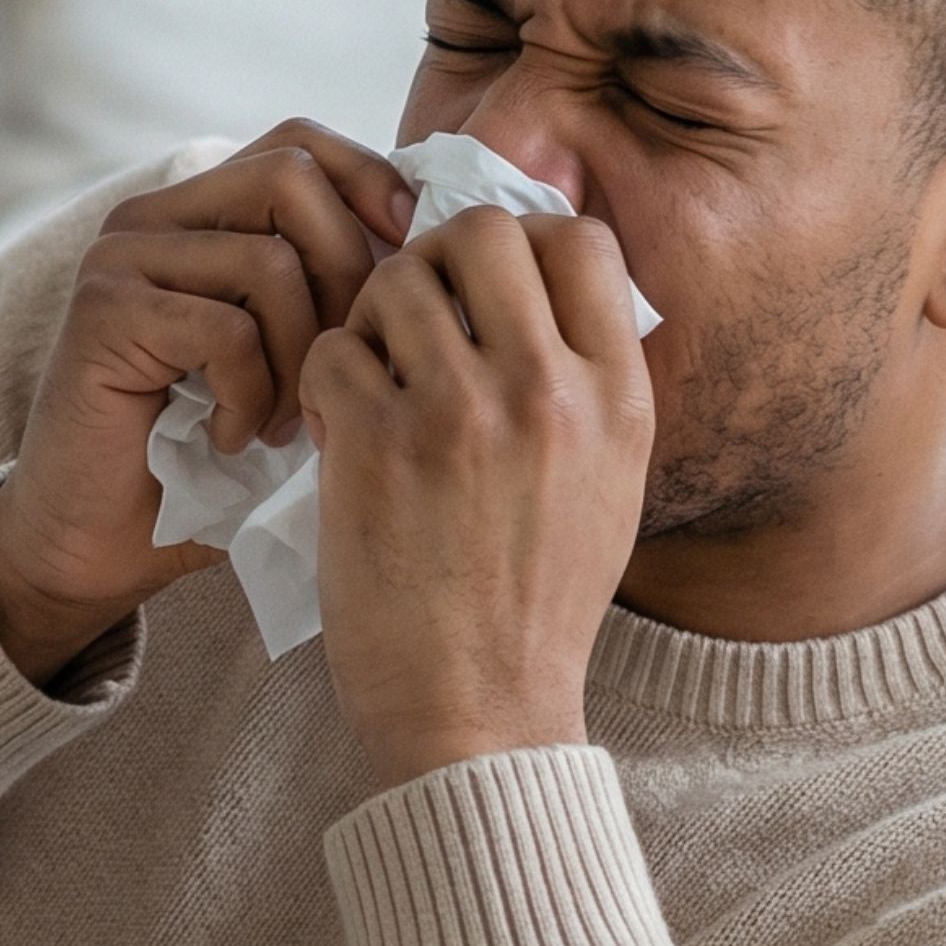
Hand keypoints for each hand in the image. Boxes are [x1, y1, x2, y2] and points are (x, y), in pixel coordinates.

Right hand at [0, 120, 413, 678]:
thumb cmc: (213, 465)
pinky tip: (237, 439)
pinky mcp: (102, 312)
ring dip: (301, 354)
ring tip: (287, 421)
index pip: (304, 144)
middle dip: (348, 273)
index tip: (411, 262)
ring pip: (269, 258)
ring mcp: (122, 257)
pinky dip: (252, 395)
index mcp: (206, 212)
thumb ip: (339, 301)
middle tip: (344, 366)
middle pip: (292, 177)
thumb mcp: (296, 368)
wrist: (98, 545)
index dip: (372, 187)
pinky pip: (224, 327)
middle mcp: (157, 216)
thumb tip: (441, 252)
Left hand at [298, 204, 654, 788]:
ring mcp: (459, 412)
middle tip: (417, 314)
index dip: (528, 238)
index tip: (492, 281)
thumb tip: (546, 286)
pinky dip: (326, 381)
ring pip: (394, 281)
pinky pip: (331, 350)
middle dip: (438, 259)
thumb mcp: (611, 485)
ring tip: (372, 377)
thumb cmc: (539, 606)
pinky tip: (341, 431)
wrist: (480, 712)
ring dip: (370, 318)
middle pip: (482, 232)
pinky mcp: (376, 446)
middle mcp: (548, 390)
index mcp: (619, 399)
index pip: (582, 240)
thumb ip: (590, 384)